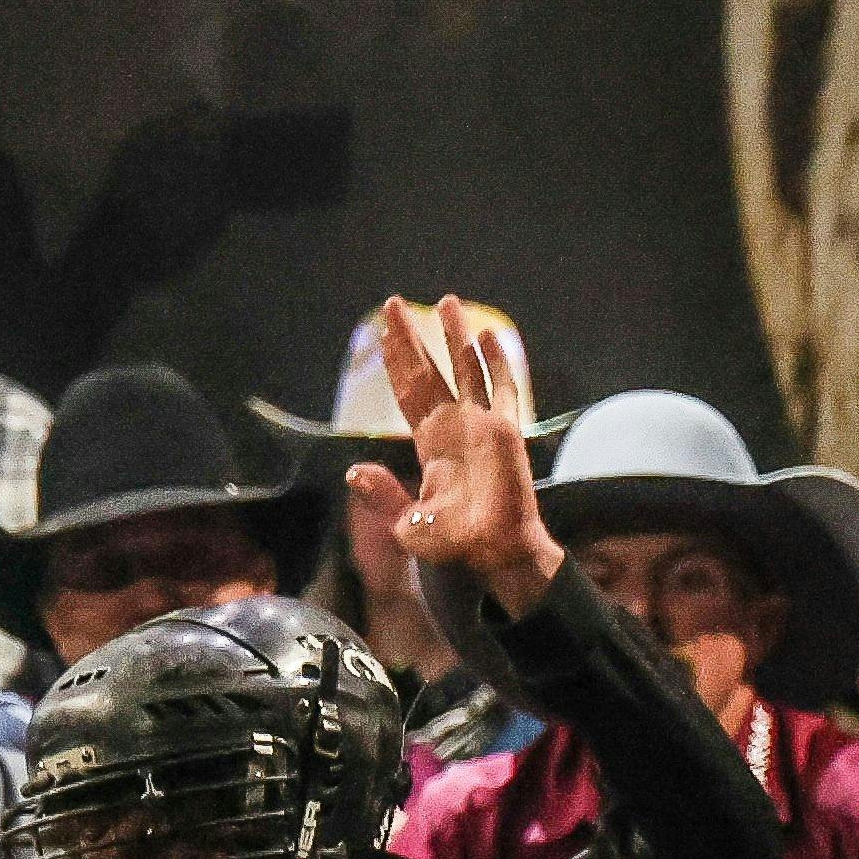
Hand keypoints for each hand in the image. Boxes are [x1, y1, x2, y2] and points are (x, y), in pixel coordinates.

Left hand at [371, 297, 552, 607]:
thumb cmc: (454, 548)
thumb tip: (353, 470)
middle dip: (412, 338)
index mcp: (430, 445)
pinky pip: (502, 388)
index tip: (383, 333)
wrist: (494, 557)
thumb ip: (383, 495)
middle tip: (394, 304)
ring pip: (465, 368)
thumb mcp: (406, 523)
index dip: (395, 363)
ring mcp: (481, 425)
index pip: (408, 393)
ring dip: (455, 336)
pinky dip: (496, 361)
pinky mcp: (505, 431)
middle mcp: (454, 428)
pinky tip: (488, 335)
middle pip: (428, 371)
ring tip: (447, 302)